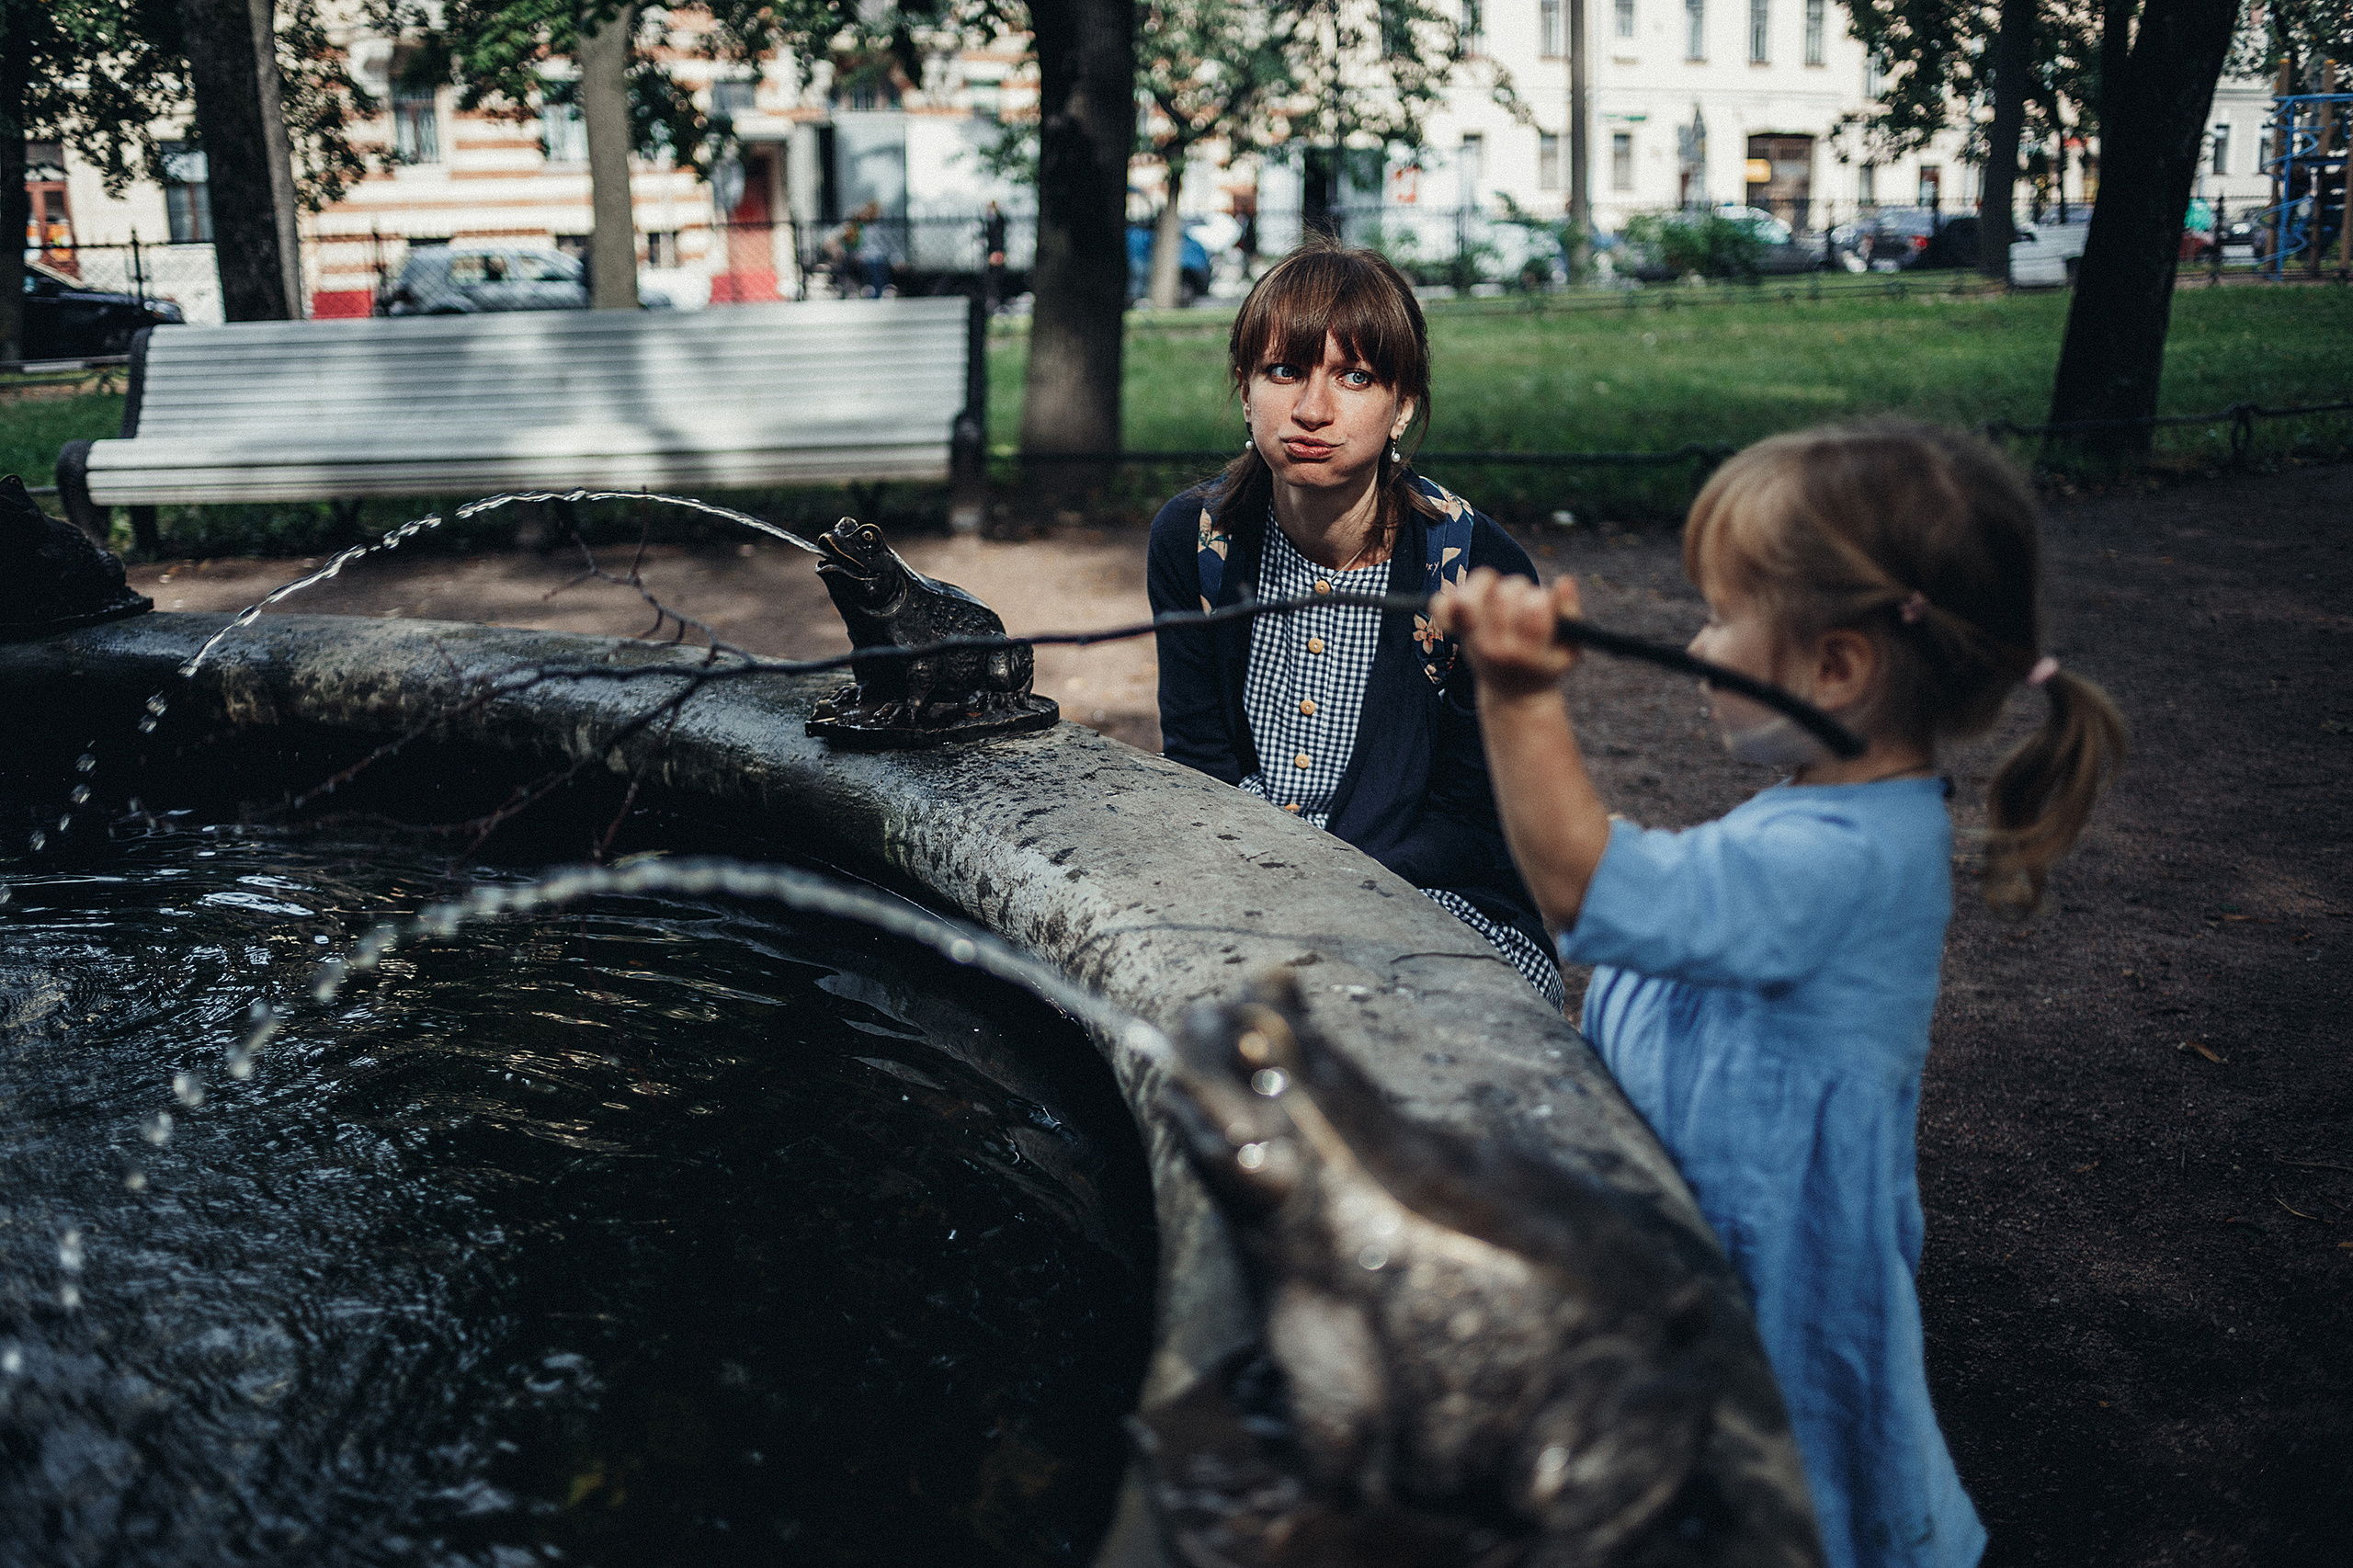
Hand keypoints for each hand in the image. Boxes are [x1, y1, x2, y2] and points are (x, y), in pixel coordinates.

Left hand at [1432, 568, 1583, 699]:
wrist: (1513, 694)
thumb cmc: (1545, 663)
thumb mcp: (1568, 648)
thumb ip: (1570, 614)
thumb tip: (1565, 582)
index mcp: (1526, 651)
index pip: (1535, 606)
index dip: (1543, 598)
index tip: (1544, 606)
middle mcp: (1495, 646)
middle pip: (1505, 594)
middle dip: (1520, 589)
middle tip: (1524, 602)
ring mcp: (1472, 638)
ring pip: (1468, 596)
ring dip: (1486, 585)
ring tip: (1497, 594)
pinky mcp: (1457, 631)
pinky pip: (1440, 606)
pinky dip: (1448, 597)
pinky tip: (1465, 601)